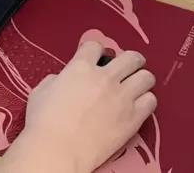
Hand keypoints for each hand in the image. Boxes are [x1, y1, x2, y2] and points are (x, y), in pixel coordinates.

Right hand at [0, 41, 156, 172]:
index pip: (95, 45)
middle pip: (131, 57)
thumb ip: (57, 80)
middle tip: (126, 67)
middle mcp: (105, 78)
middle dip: (130, 60)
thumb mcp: (41, 91)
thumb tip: (64, 81)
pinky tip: (137, 105)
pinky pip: (151, 101)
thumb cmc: (44, 121)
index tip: (95, 56)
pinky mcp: (134, 117)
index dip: (95, 49)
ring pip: (147, 77)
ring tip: (135, 85)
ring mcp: (122, 97)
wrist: (59, 148)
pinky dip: (146, 100)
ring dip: (141, 79)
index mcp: (80, 68)